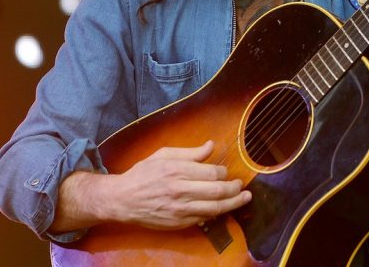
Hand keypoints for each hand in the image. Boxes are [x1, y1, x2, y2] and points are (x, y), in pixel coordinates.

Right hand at [106, 141, 250, 229]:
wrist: (123, 199)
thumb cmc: (144, 172)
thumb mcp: (165, 154)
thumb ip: (191, 152)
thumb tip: (211, 145)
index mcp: (178, 170)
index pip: (212, 173)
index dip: (224, 173)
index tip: (227, 172)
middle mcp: (181, 190)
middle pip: (217, 191)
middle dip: (234, 189)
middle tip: (242, 186)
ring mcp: (180, 209)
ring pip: (214, 208)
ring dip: (233, 203)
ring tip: (244, 198)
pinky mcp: (178, 223)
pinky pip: (203, 219)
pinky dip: (216, 214)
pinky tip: (224, 209)